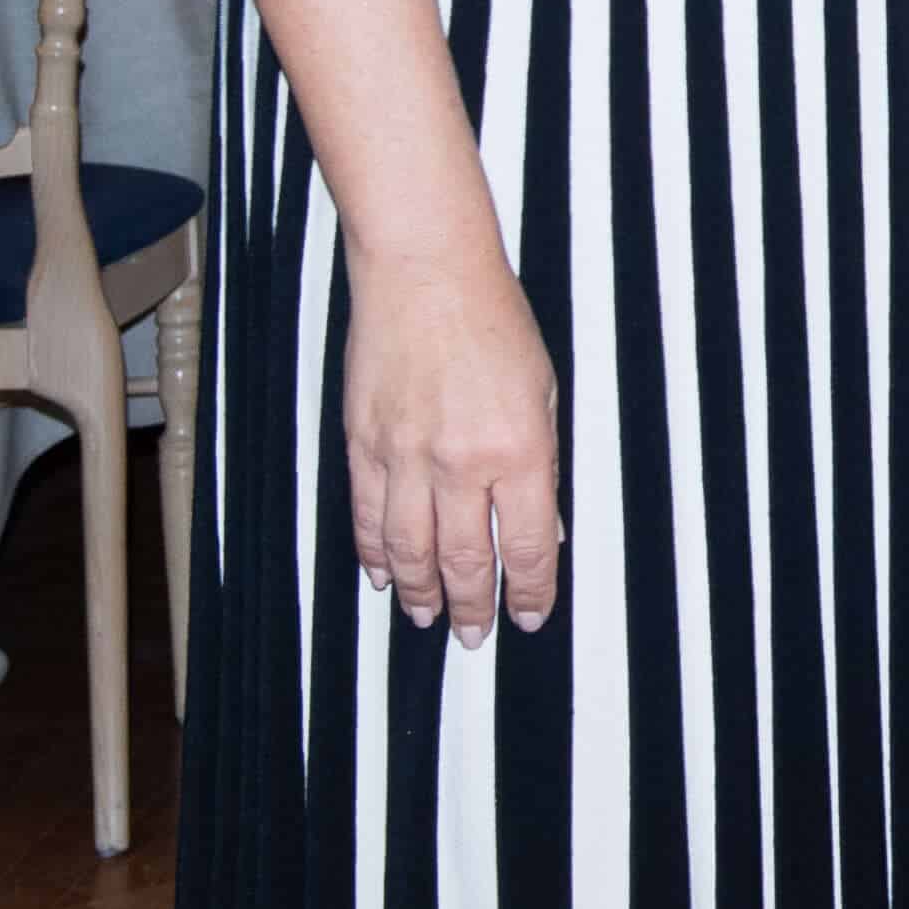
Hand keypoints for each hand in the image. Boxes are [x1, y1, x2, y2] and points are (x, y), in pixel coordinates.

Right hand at [341, 241, 559, 644]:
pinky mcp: (363, 444)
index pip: (525, 546)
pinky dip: (374, 552)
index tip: (528, 616)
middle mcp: (460, 463)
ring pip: (409, 551)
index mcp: (519, 450)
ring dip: (419, 592)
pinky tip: (382, 574)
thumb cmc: (495, 321)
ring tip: (429, 617)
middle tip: (474, 636)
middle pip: (464, 560)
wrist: (425, 273)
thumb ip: (543, 463)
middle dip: (473, 607)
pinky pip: (369, 516)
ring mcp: (405, 456)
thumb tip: (541, 529)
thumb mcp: (546, 391)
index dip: (528, 592)